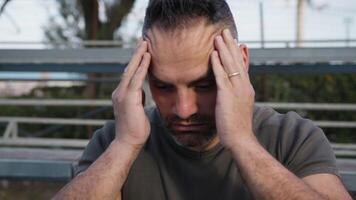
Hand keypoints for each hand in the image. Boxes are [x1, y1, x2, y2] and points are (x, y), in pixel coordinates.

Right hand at [111, 39, 150, 147]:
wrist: (128, 142)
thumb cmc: (135, 128)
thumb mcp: (137, 109)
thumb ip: (137, 98)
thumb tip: (141, 91)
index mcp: (121, 94)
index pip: (129, 74)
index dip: (136, 61)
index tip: (142, 50)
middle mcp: (119, 92)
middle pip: (128, 68)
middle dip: (136, 53)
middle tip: (142, 40)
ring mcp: (122, 95)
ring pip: (131, 70)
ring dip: (138, 56)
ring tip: (145, 43)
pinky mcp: (128, 98)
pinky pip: (136, 79)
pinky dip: (141, 67)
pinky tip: (147, 57)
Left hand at [211, 29, 255, 148]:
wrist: (240, 138)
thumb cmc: (237, 125)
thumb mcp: (239, 106)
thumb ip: (236, 94)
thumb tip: (231, 88)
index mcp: (246, 88)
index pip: (241, 65)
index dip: (236, 52)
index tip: (233, 41)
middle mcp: (243, 86)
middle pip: (237, 61)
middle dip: (230, 45)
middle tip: (225, 31)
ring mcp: (236, 90)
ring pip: (230, 65)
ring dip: (223, 49)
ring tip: (218, 36)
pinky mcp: (227, 96)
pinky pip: (221, 76)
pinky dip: (217, 64)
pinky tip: (213, 54)